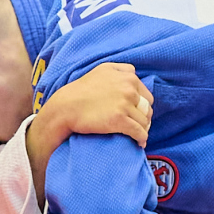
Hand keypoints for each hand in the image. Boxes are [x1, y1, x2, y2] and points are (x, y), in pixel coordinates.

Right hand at [37, 62, 153, 149]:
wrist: (66, 106)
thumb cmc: (81, 90)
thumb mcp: (102, 70)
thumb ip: (120, 70)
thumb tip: (134, 73)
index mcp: (127, 76)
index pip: (146, 94)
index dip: (143, 105)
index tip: (137, 113)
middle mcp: (128, 88)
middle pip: (147, 108)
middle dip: (144, 117)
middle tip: (138, 125)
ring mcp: (125, 104)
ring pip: (144, 121)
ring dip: (143, 129)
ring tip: (138, 135)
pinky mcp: (120, 120)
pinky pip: (139, 132)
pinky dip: (142, 138)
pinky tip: (140, 143)